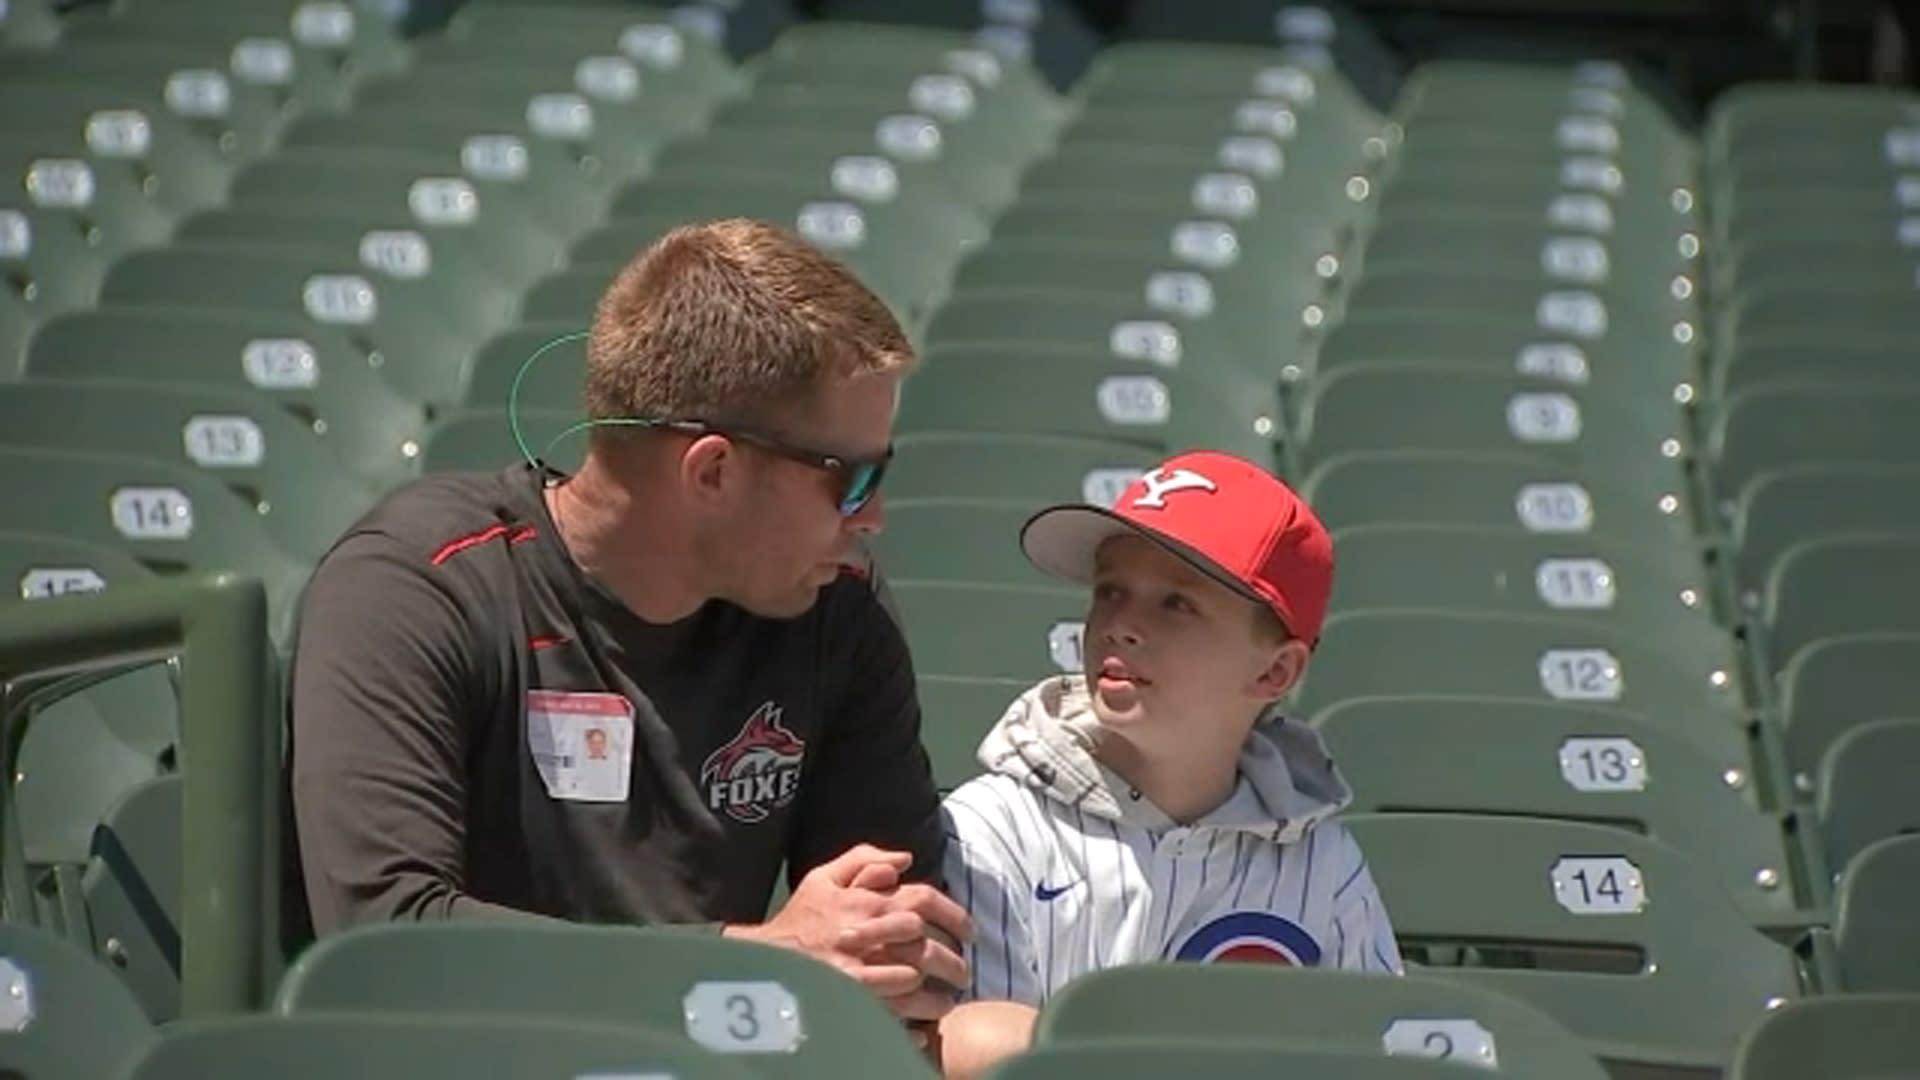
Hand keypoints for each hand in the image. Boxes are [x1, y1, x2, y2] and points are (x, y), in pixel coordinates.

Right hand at [724, 845, 971, 1022]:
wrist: (764, 959)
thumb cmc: (799, 919)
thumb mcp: (823, 877)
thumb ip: (864, 860)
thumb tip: (904, 859)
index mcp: (867, 902)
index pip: (925, 901)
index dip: (955, 915)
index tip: (971, 932)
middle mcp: (868, 934)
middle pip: (928, 946)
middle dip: (952, 962)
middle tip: (963, 973)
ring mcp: (860, 970)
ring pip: (916, 984)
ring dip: (937, 995)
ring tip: (947, 1002)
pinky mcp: (851, 1001)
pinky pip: (895, 1015)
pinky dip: (914, 1022)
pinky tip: (924, 1026)